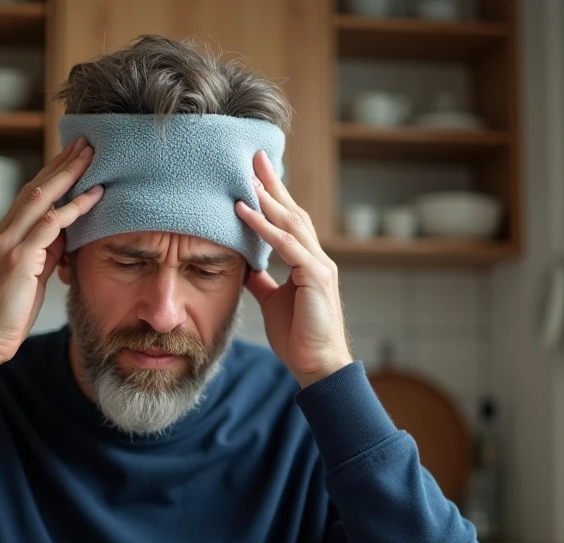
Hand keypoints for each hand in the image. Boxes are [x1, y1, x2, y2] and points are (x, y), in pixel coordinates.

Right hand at [0, 136, 103, 386]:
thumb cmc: (3, 319)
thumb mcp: (28, 282)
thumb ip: (43, 257)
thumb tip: (65, 239)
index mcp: (4, 238)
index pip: (30, 198)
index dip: (52, 175)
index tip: (72, 156)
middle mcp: (3, 234)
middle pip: (36, 188)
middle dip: (61, 163)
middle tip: (85, 141)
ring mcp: (8, 245)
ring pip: (41, 198)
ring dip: (68, 174)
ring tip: (91, 154)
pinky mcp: (17, 260)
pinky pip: (49, 226)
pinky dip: (72, 208)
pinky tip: (92, 195)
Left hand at [236, 151, 351, 387]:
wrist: (316, 365)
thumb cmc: (298, 337)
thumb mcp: (273, 301)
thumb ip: (262, 280)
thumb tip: (245, 266)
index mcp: (307, 261)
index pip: (289, 220)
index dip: (273, 196)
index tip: (256, 172)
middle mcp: (316, 258)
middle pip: (293, 211)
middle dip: (272, 184)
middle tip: (254, 156)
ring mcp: (319, 265)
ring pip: (290, 223)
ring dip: (266, 199)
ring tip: (245, 177)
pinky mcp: (315, 277)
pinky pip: (286, 246)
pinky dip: (264, 228)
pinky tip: (245, 212)